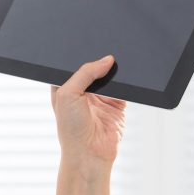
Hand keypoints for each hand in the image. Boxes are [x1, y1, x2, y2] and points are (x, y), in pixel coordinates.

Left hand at [52, 55, 126, 170]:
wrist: (90, 153)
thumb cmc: (70, 128)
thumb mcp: (68, 94)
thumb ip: (85, 73)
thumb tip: (107, 59)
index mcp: (65, 87)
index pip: (72, 65)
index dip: (79, 55)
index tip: (88, 41)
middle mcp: (82, 91)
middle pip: (94, 68)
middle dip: (100, 60)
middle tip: (108, 46)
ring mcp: (101, 97)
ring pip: (111, 76)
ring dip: (115, 70)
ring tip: (120, 56)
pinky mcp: (117, 104)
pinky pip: (126, 87)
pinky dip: (128, 81)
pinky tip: (129, 73)